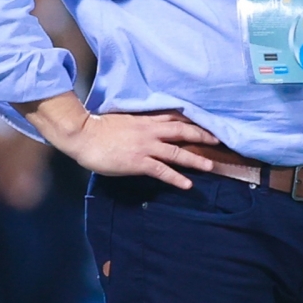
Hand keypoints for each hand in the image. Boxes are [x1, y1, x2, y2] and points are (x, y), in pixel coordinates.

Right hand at [53, 108, 220, 188]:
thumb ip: (138, 126)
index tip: (206, 122)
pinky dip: (177, 178)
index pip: (174, 117)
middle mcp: (150, 132)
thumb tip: (147, 131)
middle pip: (182, 131)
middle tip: (218, 140)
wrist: (84, 135)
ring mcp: (146, 147)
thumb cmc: (98, 129)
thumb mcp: (123, 121)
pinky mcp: (139, 162)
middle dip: (202, 135)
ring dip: (195, 159)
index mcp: (145, 121)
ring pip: (177, 152)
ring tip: (210, 165)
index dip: (192, 120)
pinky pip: (162, 171)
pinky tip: (187, 185)